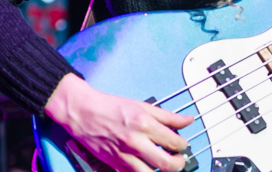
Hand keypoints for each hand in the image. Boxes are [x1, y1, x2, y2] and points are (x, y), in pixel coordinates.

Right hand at [44, 72, 194, 171]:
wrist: (84, 113)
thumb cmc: (111, 107)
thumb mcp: (143, 106)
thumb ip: (168, 116)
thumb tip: (188, 120)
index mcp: (144, 124)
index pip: (173, 141)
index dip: (183, 145)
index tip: (183, 145)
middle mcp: (135, 142)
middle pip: (165, 163)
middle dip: (178, 164)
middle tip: (180, 160)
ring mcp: (124, 156)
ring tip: (166, 167)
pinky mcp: (114, 164)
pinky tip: (149, 168)